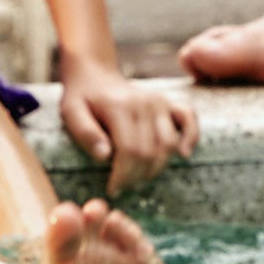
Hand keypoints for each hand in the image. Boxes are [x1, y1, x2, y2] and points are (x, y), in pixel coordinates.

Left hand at [52, 67, 200, 180]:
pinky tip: (184, 154)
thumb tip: (105, 156)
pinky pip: (189, 118)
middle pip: (150, 152)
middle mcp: (144, 103)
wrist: (94, 73)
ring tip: (138, 177)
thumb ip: (85, 133)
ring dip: (156, 167)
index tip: (112, 189)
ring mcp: (159, 101)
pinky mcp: (168, 102)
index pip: (129, 150)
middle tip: (122, 187)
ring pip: (168, 144)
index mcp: (120, 106)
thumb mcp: (71, 113)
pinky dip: (191, 136)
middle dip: (136, 177)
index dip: (123, 176)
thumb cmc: (81, 97)